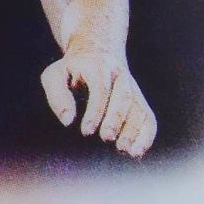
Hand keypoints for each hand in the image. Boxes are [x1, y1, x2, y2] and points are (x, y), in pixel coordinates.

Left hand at [41, 50, 156, 157]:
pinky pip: (148, 118)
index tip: (86, 131)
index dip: (95, 110)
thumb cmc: (72, 69)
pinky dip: (146, 135)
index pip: (100, 88)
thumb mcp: (55, 74)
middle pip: (123, 96)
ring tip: (124, 150)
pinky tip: (136, 152)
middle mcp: (119, 76)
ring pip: (139, 108)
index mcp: (98, 67)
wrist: (97, 51)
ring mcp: (132, 89)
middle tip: (106, 138)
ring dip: (134, 130)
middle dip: (116, 119)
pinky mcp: (138, 101)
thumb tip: (67, 120)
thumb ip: (57, 95)